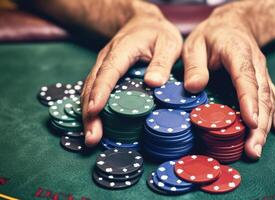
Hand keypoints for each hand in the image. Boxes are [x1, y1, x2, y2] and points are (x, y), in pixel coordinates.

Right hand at [81, 2, 182, 145]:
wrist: (143, 23)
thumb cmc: (157, 34)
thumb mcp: (168, 43)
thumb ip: (162, 62)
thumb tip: (153, 83)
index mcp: (122, 50)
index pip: (108, 72)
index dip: (100, 92)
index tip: (94, 110)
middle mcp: (106, 59)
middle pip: (92, 86)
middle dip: (89, 113)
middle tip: (92, 138)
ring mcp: (103, 66)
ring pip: (89, 91)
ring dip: (88, 115)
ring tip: (91, 138)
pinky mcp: (104, 74)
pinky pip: (94, 91)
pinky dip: (92, 109)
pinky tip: (95, 125)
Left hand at [183, 2, 274, 159]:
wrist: (233, 25)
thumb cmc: (212, 36)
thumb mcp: (195, 45)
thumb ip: (194, 66)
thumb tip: (193, 88)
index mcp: (238, 53)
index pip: (245, 78)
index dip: (249, 101)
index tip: (251, 123)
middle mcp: (255, 65)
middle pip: (262, 96)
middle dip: (259, 125)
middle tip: (252, 150)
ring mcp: (262, 73)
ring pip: (269, 101)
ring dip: (266, 127)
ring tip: (258, 149)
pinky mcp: (264, 80)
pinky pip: (274, 97)